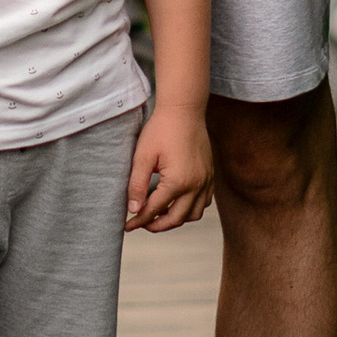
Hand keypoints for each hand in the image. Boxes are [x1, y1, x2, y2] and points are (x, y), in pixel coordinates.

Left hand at [126, 105, 213, 230]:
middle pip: (176, 219)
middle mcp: (196, 185)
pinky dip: (190, 209)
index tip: (126, 226)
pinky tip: (176, 203)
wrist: (184, 110)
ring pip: (193, 215)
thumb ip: (137, 185)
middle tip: (140, 224)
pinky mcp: (210, 176)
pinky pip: (203, 202)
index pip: (155, 210)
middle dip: (156, 226)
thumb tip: (133, 210)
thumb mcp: (143, 157)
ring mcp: (206, 181)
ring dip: (176, 219)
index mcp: (178, 182)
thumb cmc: (161, 130)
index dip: (138, 220)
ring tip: (158, 215)